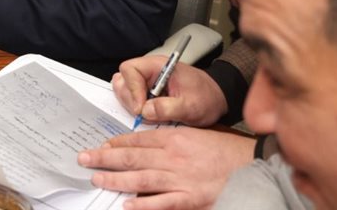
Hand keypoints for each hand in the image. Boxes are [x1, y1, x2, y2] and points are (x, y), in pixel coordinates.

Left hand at [78, 127, 253, 209]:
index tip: (100, 145)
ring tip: (97, 178)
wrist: (252, 166)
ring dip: (115, 179)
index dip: (116, 143)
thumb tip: (145, 142)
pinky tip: (127, 204)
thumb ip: (170, 139)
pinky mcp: (190, 199)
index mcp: (174, 138)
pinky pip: (162, 202)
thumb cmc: (225, 151)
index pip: (137, 140)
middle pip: (132, 157)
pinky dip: (143, 204)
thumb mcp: (195, 135)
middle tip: (84, 158)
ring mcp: (180, 179)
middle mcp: (173, 157)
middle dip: (104, 157)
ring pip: (140, 179)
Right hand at [112, 57, 228, 126]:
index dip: (131, 89)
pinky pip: (132, 99)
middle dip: (129, 99)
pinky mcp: (147, 93)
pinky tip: (150, 116)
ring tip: (149, 115)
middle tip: (143, 113)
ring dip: (132, 105)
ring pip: (124, 90)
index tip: (141, 108)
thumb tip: (145, 111)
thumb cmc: (207, 97)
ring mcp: (146, 82)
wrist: (217, 99)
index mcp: (158, 66)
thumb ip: (168, 108)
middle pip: (122, 80)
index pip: (130, 69)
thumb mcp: (191, 106)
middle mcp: (149, 72)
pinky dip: (136, 109)